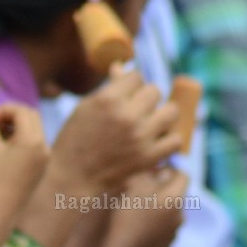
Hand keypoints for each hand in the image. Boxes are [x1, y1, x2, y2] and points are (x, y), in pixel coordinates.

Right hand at [0, 103, 48, 220]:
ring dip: (15, 127)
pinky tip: (4, 151)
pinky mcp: (41, 167)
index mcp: (32, 140)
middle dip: (10, 115)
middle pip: (31, 116)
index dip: (2, 110)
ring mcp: (44, 158)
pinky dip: (20, 139)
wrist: (0, 214)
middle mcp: (43, 147)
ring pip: (33, 129)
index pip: (21, 111)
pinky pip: (34, 144)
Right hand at [51, 68, 180, 193]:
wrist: (72, 180)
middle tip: (136, 112)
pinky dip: (167, 140)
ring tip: (150, 125)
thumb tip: (120, 66)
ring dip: (163, 116)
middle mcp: (126, 115)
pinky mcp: (149, 157)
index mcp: (107, 99)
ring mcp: (140, 136)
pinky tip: (155, 142)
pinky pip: (174, 139)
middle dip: (146, 100)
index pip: (136, 76)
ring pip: (171, 111)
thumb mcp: (84, 110)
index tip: (125, 97)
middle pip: (154, 91)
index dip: (131, 86)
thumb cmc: (75, 143)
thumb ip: (107, 89)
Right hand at [104, 166, 187, 246]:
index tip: (156, 171)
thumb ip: (152, 174)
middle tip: (143, 194)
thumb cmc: (126, 213)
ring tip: (140, 214)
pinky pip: (163, 233)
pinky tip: (139, 230)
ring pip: (170, 216)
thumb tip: (163, 171)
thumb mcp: (135, 185)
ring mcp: (174, 234)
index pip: (183, 176)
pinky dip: (155, 229)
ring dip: (160, 212)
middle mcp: (180, 216)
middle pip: (176, 197)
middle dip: (163, 193)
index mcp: (176, 198)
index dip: (171, 170)